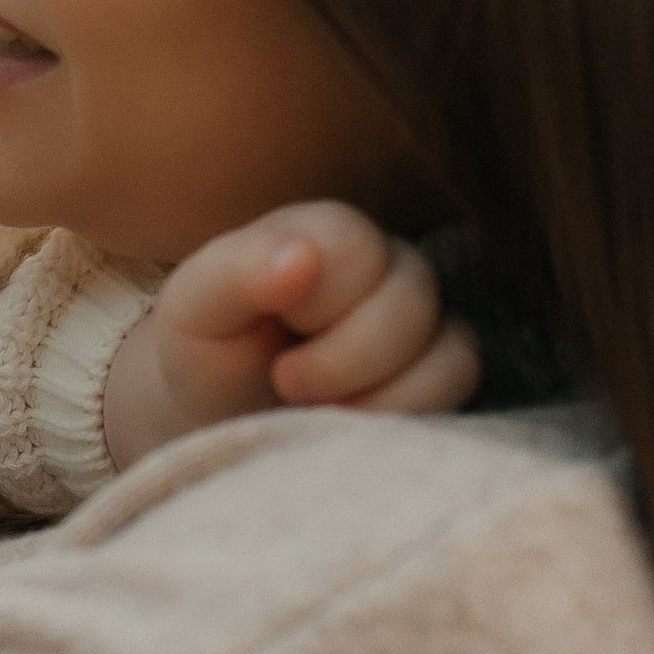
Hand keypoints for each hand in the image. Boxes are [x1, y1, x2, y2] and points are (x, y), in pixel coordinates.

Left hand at [103, 201, 480, 471]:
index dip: (316, 304)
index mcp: (323, 232)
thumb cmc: (207, 353)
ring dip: (374, 394)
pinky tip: (349, 421)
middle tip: (285, 381)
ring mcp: (422, 314)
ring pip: (449, 343)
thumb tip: (302, 255)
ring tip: (313, 407)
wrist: (220, 415)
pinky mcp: (442, 364)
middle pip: (412, 297)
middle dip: (341, 360)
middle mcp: (385, 263)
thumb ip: (236, 272)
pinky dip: (405, 411)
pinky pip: (459, 378)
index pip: (357, 247)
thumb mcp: (194, 310)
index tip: (271, 340)